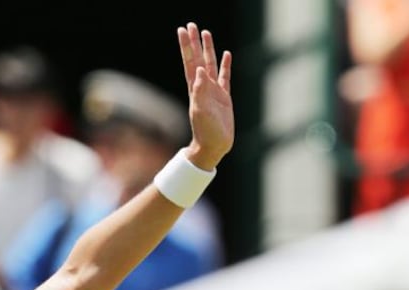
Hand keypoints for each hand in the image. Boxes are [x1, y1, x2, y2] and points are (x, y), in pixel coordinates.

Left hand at [178, 22, 233, 169]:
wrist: (213, 146)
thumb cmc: (204, 131)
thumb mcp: (199, 111)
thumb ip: (199, 91)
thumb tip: (198, 70)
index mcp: (195, 89)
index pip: (189, 62)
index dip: (186, 46)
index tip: (182, 30)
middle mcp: (203, 87)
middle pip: (198, 59)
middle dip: (194, 42)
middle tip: (191, 25)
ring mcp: (214, 91)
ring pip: (210, 64)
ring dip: (208, 49)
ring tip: (206, 32)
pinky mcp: (224, 98)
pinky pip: (225, 77)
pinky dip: (225, 65)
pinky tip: (226, 54)